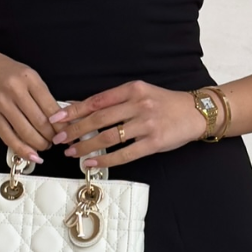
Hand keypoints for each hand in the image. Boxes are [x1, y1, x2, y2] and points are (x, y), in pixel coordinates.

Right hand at [0, 48, 61, 162]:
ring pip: (26, 132)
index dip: (61, 124)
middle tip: (56, 140)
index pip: (51, 107)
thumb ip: (42, 94)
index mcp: (29, 78)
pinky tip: (31, 155)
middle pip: (40, 122)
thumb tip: (59, 118)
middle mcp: (15, 90)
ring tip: (45, 146)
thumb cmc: (4, 70)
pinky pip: (8, 137)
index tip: (66, 131)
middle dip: (52, 136)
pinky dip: (22, 149)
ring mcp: (1, 103)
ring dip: (39, 144)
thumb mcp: (28, 75)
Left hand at [48, 80, 210, 168]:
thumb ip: (116, 101)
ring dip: (86, 146)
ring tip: (71, 152)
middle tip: (58, 139)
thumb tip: (84, 112)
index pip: (96, 101)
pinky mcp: (154, 142)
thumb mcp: (140, 93)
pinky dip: (105, 159)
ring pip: (108, 137)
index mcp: (132, 89)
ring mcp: (146, 124)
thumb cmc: (164, 103)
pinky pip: (124, 153)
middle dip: (74, 130)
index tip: (57, 119)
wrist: (195, 112)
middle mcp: (138, 104)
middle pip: (98, 119)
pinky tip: (91, 162)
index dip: (74, 111)